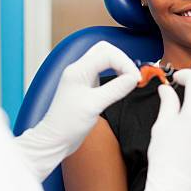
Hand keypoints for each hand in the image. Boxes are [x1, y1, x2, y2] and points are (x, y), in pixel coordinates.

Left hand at [15, 41, 139, 180]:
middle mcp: (79, 70)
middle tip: (133, 75)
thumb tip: (133, 78)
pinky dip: (115, 73)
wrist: (55, 139)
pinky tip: (121, 84)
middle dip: (122, 59)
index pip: (106, 54)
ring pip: (104, 59)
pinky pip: (103, 71)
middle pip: (105, 50)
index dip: (124, 63)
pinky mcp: (86, 85)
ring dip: (119, 65)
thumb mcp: (94, 106)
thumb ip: (115, 89)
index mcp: (78, 70)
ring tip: (129, 79)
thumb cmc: (67, 124)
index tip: (136, 78)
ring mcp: (82, 77)